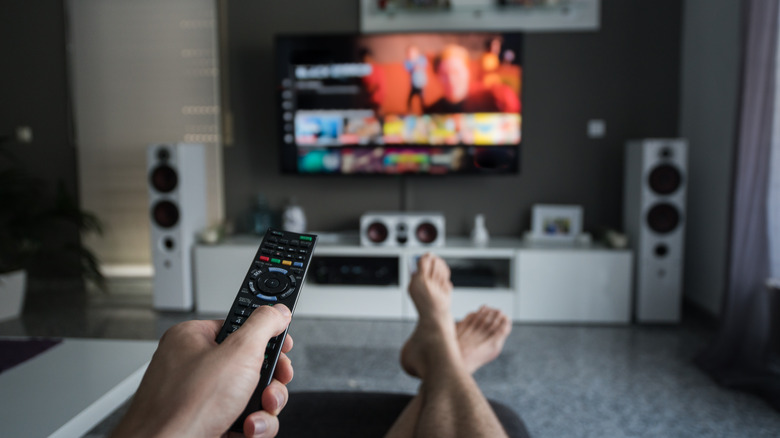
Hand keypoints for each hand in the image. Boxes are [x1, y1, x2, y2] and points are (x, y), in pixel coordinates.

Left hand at [112, 304, 294, 437]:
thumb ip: (263, 325)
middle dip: (270, 380)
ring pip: (251, 395)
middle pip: (252, 364)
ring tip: (258, 414)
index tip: (283, 344)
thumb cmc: (184, 406)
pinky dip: (252, 426)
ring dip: (265, 407)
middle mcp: (194, 366)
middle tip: (272, 384)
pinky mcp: (207, 423)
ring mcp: (200, 398)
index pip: (240, 326)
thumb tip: (277, 310)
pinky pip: (242, 418)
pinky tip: (247, 429)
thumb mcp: (238, 352)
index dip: (266, 336)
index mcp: (194, 339)